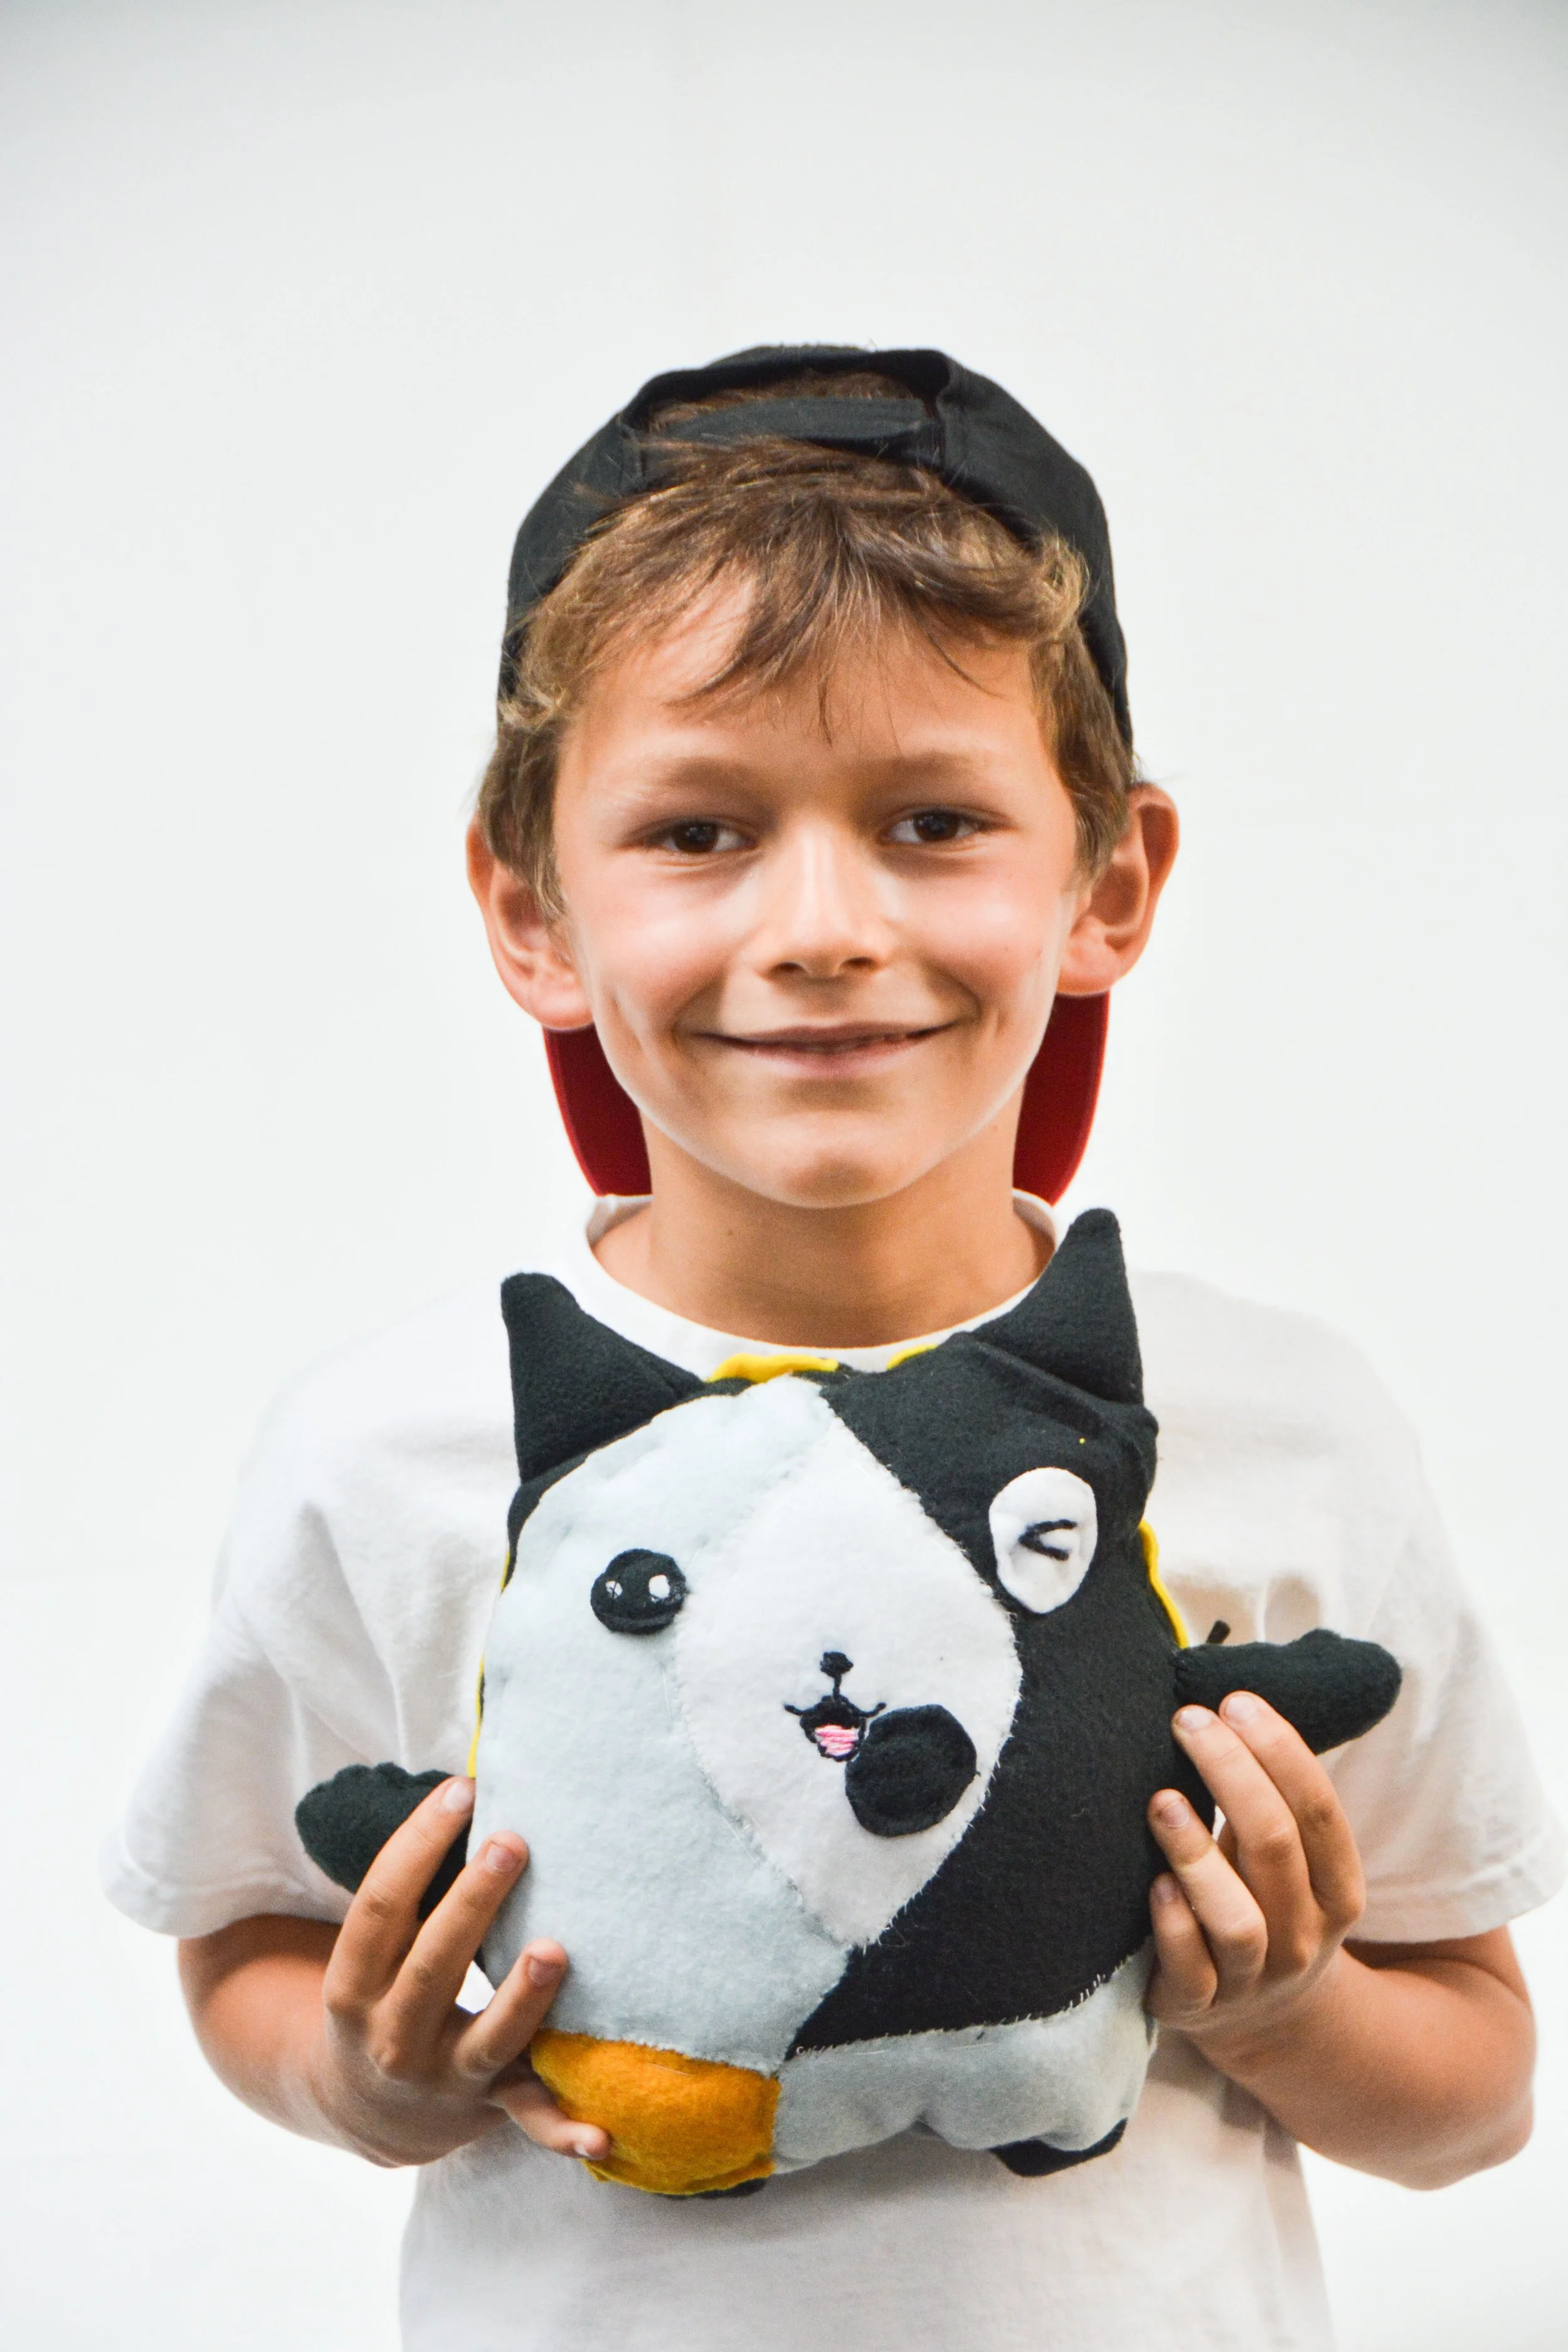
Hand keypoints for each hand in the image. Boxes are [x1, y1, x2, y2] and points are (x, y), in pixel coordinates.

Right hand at [313, 1775, 611, 2167]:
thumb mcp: (362, 1953)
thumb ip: (399, 1891)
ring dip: (523, 1999)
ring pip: (487, 2040)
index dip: (418, 1846)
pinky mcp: (489, 2106)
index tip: (463, 1789)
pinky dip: (565, 2130)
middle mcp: (392, 2036)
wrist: (361, 2109)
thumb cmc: (378, 1993)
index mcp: (353, 1985)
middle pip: (433, 1965)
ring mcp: (443, 2078)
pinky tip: (604, 2136)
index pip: (381, 1907)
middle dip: (471, 1903)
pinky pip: (530, 2119)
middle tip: (513, 1842)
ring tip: (556, 1950)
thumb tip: (445, 1786)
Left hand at [1145, 1692, 1365, 2056]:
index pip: (1319, 1811)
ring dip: (1197, 1853)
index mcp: (1337, 1889)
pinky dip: (1174, 1923)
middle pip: (1275, 1846)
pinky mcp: (1198, 2003)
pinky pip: (1190, 1967)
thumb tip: (1227, 1704)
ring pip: (1237, 1917)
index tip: (1236, 1702)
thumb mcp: (1287, 1859)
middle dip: (1232, 1773)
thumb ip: (1270, 1799)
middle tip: (1188, 1721)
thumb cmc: (1261, 1903)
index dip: (1280, 1752)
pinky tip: (1155, 1883)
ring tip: (1162, 1800)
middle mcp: (1302, 1935)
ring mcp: (1252, 1976)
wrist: (1259, 2019)